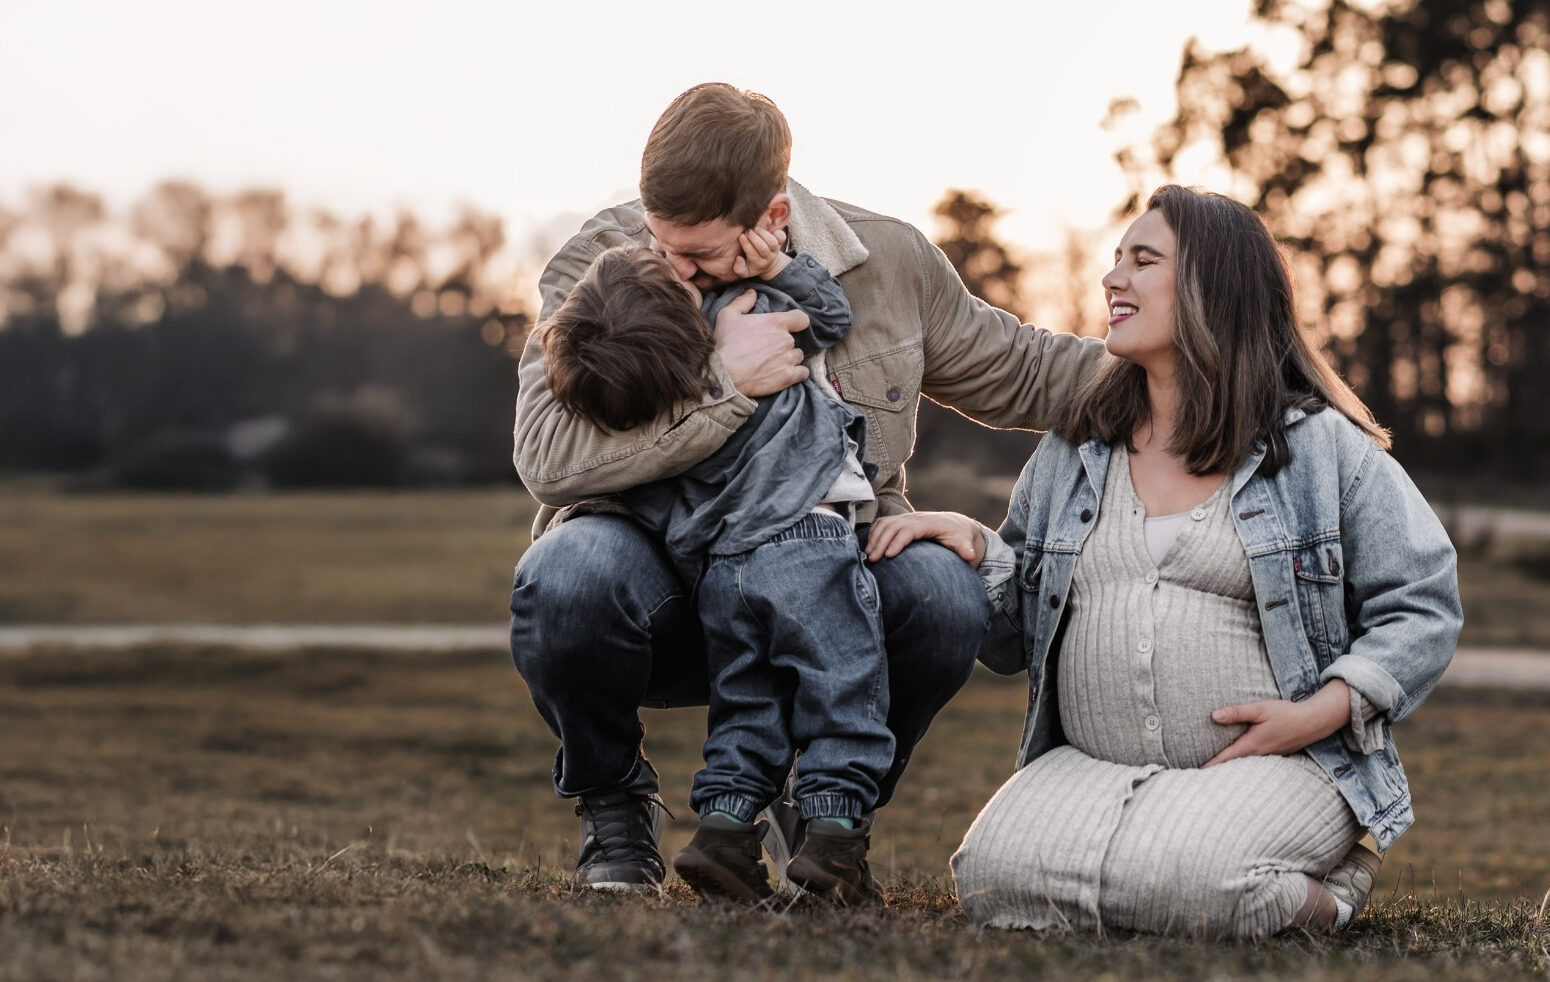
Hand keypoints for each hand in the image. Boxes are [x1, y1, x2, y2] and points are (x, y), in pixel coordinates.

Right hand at [713, 289, 808, 396]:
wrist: (724, 374)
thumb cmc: (725, 344)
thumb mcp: (728, 315)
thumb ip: (742, 302)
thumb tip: (752, 293)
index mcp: (776, 322)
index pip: (801, 318)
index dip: (796, 322)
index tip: (790, 327)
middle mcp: (786, 340)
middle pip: (794, 340)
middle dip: (783, 344)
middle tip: (768, 349)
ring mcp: (788, 359)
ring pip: (798, 356)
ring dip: (789, 358)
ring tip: (773, 363)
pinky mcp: (788, 377)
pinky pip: (802, 373)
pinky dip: (796, 373)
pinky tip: (783, 374)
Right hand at [732, 226, 789, 279]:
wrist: (768, 263)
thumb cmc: (752, 264)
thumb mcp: (744, 271)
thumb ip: (738, 268)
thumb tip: (739, 258)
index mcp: (759, 265)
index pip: (753, 255)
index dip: (746, 245)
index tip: (741, 236)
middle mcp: (768, 258)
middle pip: (763, 248)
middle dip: (754, 238)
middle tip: (748, 231)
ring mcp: (776, 250)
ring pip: (772, 242)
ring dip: (763, 234)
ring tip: (755, 229)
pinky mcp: (781, 242)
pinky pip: (781, 237)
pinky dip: (776, 232)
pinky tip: (767, 229)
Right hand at [866, 511, 983, 566]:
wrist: (955, 524)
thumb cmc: (958, 536)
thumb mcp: (964, 542)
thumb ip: (965, 548)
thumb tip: (969, 555)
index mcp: (928, 523)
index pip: (908, 530)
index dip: (898, 541)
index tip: (889, 556)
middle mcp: (914, 518)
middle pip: (892, 526)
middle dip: (881, 542)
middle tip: (872, 560)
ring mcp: (906, 518)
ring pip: (885, 524)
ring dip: (874, 538)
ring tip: (868, 556)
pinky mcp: (900, 521)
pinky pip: (882, 524)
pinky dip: (874, 533)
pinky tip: (869, 547)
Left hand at [1202, 679, 1351, 766]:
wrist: (1314, 722)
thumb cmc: (1286, 714)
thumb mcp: (1259, 709)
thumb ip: (1237, 712)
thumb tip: (1214, 715)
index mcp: (1251, 744)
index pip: (1225, 758)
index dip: (1210, 765)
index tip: (1195, 773)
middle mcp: (1258, 754)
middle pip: (1233, 765)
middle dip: (1217, 771)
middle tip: (1199, 777)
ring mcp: (1268, 756)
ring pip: (1244, 765)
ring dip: (1230, 768)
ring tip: (1215, 772)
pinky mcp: (1275, 754)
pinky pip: (1255, 762)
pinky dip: (1244, 764)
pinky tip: (1239, 763)